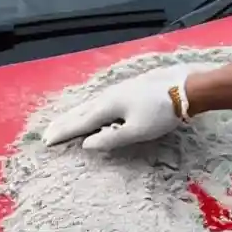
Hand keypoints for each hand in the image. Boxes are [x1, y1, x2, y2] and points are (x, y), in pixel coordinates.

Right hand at [41, 64, 193, 150]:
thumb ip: (111, 139)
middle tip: (47, 132)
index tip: (47, 141)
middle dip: (63, 122)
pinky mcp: (126, 89)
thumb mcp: (137, 131)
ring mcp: (116, 90)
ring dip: (73, 114)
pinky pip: (98, 101)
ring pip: (88, 105)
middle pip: (80, 111)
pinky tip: (91, 109)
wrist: (183, 87)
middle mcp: (107, 97)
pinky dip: (87, 108)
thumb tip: (87, 144)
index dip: (64, 133)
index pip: (80, 123)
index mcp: (107, 107)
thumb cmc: (161, 112)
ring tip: (63, 121)